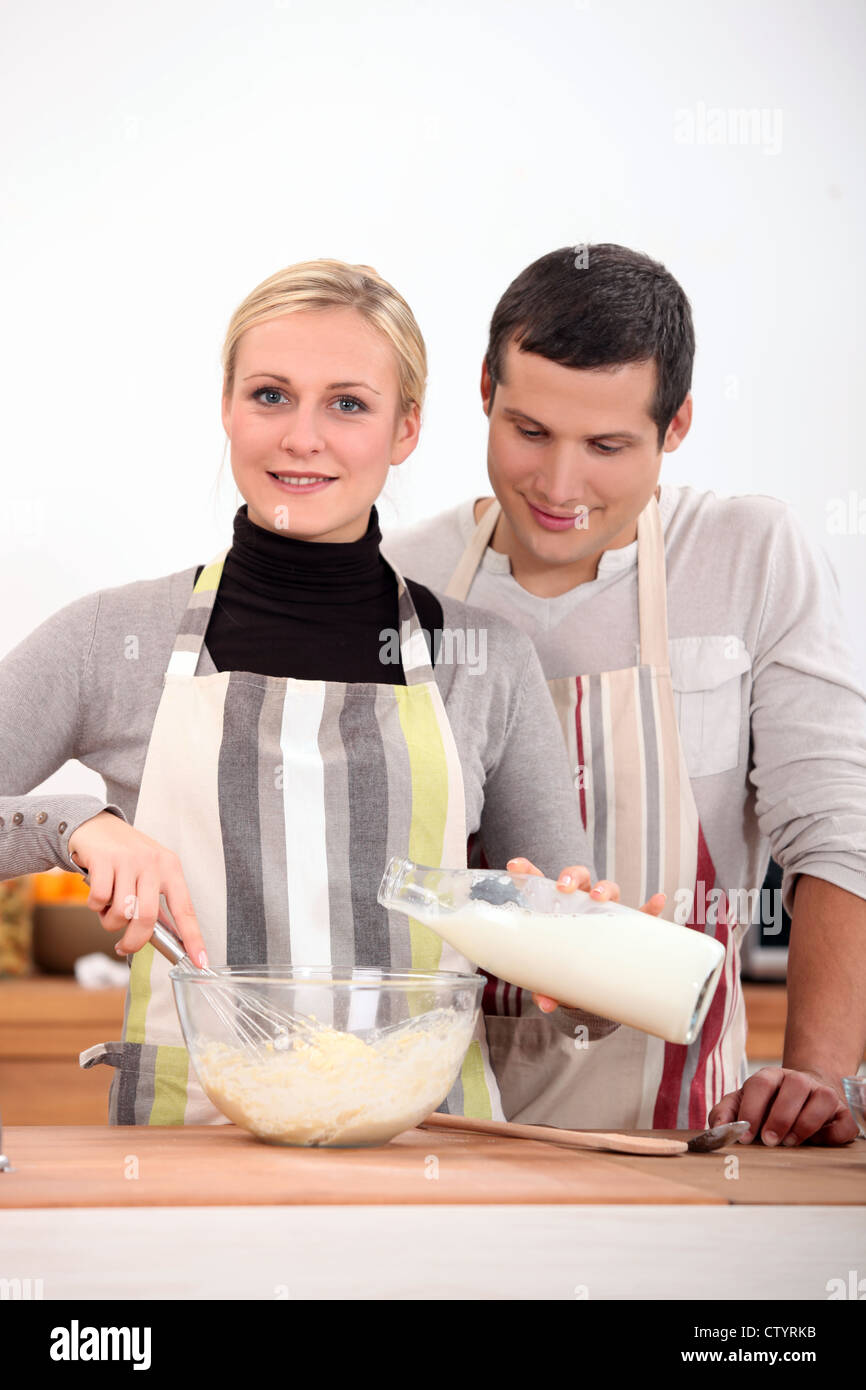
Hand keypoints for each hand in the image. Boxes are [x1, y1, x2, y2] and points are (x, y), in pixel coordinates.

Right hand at [67, 811, 207, 967]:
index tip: (200, 961)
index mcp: (171, 868)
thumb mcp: (150, 872)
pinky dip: (94, 907)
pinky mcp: (104, 859)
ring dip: (110, 922)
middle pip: (147, 917)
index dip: (193, 938)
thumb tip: (166, 939)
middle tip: (124, 948)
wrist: (96, 825)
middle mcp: (153, 862)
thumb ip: (157, 901)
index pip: (185, 909)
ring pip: (121, 912)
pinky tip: (97, 896)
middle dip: (134, 941)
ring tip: (107, 910)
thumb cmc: (125, 856)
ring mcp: (128, 859)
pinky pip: (99, 900)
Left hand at [505, 857, 665, 1013]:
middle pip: (577, 877)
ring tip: (599, 897)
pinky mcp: (629, 924)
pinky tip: (657, 901)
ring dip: (604, 888)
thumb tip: (545, 1002)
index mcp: (555, 906)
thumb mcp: (556, 976)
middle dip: (571, 877)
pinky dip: (650, 907)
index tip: (514, 865)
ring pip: (608, 888)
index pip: (539, 882)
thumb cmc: (568, 966)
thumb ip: (547, 987)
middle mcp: (580, 901)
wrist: (594, 978)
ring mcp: (606, 910)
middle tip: (564, 888)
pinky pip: (642, 913)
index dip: (527, 871)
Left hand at [708, 1065, 857, 1146]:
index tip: (746, 1135)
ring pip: (822, 1099)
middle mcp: (798, 1080)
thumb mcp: (741, 1103)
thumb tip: (717, 1128)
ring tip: (790, 1142)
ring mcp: (823, 1093)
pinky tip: (816, 1141)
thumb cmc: (767, 1104)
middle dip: (780, 1117)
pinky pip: (843, 1122)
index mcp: (770, 1076)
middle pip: (793, 1087)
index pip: (761, 1083)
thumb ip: (725, 1113)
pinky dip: (831, 1134)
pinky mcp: (842, 1112)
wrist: (802, 1096)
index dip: (752, 1109)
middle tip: (769, 1141)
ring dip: (805, 1123)